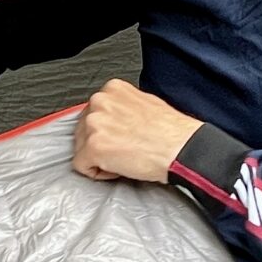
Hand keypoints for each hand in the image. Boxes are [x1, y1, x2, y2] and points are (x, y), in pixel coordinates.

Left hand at [71, 79, 199, 183]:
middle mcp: (100, 102)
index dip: (106, 131)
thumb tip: (115, 118)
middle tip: (123, 150)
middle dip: (99, 144)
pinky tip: (119, 168)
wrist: (181, 147)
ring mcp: (94, 124)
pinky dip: (98, 172)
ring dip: (99, 158)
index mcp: (113, 89)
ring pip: (80, 148)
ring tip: (124, 158)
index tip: (118, 138)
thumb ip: (123, 107)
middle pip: (82, 130)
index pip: (93, 113)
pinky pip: (82, 166)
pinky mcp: (93, 147)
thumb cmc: (171, 131)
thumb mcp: (146, 103)